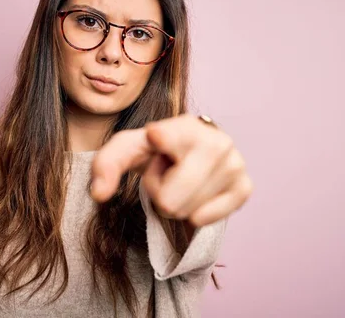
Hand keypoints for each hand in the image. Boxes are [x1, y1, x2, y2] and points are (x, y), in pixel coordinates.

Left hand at [90, 114, 252, 226]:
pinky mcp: (244, 187)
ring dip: (178, 201)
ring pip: (186, 212)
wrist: (189, 152)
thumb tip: (99, 193)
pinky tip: (197, 190)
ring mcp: (234, 164)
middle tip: (166, 174)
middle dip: (160, 193)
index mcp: (184, 125)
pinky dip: (195, 212)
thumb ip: (105, 165)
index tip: (155, 136)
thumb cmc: (154, 151)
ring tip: (182, 178)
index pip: (167, 137)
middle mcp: (216, 140)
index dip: (159, 141)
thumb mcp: (125, 150)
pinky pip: (205, 220)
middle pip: (169, 201)